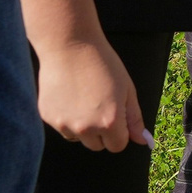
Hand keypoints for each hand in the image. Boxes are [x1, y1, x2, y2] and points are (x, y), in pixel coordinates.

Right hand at [37, 34, 148, 150]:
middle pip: (97, 146)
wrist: (70, 47)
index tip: (117, 116)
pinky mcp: (48, 118)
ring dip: (83, 127)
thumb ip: (134, 119)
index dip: (120, 132)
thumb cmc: (104, 65)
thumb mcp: (127, 90)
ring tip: (84, 99)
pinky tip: (69, 96)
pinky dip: (66, 118)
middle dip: (102, 132)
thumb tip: (143, 142)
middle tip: (101, 106)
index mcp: (110, 123)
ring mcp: (64, 124)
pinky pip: (61, 127)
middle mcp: (86, 129)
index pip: (117, 146)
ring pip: (78, 138)